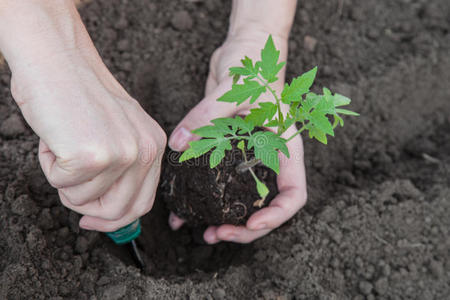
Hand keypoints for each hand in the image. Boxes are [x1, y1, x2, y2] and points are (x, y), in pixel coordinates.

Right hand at [2, 1, 165, 231]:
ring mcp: (122, 153)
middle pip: (117, 212)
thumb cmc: (78, 94)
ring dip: (64, 178)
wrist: (55, 58)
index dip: (115, 219)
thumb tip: (111, 212)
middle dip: (85, 206)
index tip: (91, 220)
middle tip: (68, 179)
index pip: (142, 203)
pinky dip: (49, 165)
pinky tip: (55, 136)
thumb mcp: (117, 131)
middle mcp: (145, 150)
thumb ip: (124, 169)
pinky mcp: (92, 155)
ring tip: (64, 142)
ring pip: (83, 200)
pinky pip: (61, 185)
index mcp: (154, 145)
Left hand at [168, 31, 306, 242]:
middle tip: (218, 233)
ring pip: (242, 199)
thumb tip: (179, 144)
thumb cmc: (254, 66)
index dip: (276, 215)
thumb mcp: (234, 89)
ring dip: (226, 220)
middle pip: (267, 205)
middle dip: (245, 227)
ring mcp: (249, 155)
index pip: (293, 194)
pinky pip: (219, 180)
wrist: (245, 50)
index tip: (251, 223)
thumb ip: (208, 114)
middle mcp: (269, 156)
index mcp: (284, 147)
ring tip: (204, 233)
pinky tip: (183, 210)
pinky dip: (204, 197)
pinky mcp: (229, 149)